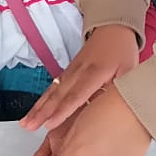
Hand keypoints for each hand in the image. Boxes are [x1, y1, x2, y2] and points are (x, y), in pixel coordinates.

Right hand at [19, 24, 138, 132]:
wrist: (112, 29)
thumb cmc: (121, 51)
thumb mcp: (130, 71)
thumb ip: (121, 91)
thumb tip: (115, 113)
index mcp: (96, 72)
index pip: (77, 94)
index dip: (63, 110)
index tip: (51, 123)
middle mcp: (79, 71)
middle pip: (59, 94)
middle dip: (43, 112)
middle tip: (31, 126)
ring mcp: (71, 71)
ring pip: (52, 92)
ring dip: (38, 108)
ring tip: (26, 123)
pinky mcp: (67, 72)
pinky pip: (52, 88)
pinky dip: (41, 101)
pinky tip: (33, 113)